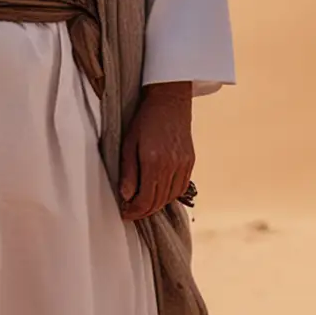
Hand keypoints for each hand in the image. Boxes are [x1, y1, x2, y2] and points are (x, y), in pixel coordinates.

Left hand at [118, 81, 194, 220]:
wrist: (170, 102)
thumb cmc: (145, 120)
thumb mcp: (128, 144)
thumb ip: (128, 172)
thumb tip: (126, 196)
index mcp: (154, 162)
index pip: (145, 199)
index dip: (134, 211)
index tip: (125, 213)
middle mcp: (171, 166)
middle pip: (158, 202)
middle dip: (143, 211)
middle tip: (131, 212)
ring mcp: (184, 165)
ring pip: (170, 198)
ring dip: (156, 205)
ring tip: (143, 204)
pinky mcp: (190, 162)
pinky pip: (180, 188)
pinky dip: (169, 196)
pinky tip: (159, 194)